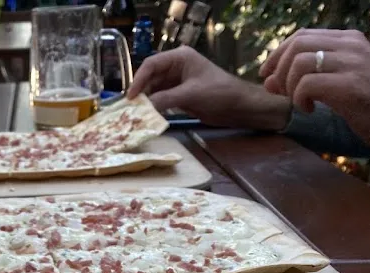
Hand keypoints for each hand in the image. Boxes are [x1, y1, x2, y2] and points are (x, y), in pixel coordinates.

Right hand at [127, 47, 290, 130]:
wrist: (239, 107)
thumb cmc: (220, 93)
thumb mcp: (191, 95)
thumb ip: (165, 99)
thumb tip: (143, 107)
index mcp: (180, 58)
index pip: (152, 65)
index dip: (138, 80)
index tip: (130, 97)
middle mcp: (176, 67)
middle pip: (150, 77)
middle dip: (141, 92)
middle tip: (130, 109)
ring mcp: (177, 82)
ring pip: (153, 90)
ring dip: (146, 102)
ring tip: (136, 115)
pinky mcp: (179, 95)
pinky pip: (161, 100)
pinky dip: (154, 108)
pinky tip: (147, 116)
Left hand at [260, 29, 369, 155]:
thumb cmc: (369, 104)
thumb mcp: (336, 83)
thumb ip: (305, 77)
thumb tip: (268, 81)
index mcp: (348, 40)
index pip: (302, 35)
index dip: (278, 54)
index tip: (267, 74)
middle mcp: (350, 45)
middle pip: (297, 44)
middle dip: (279, 69)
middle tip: (280, 91)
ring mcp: (353, 62)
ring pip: (299, 62)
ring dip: (290, 86)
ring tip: (299, 102)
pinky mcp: (351, 84)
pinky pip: (308, 84)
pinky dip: (300, 98)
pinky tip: (309, 110)